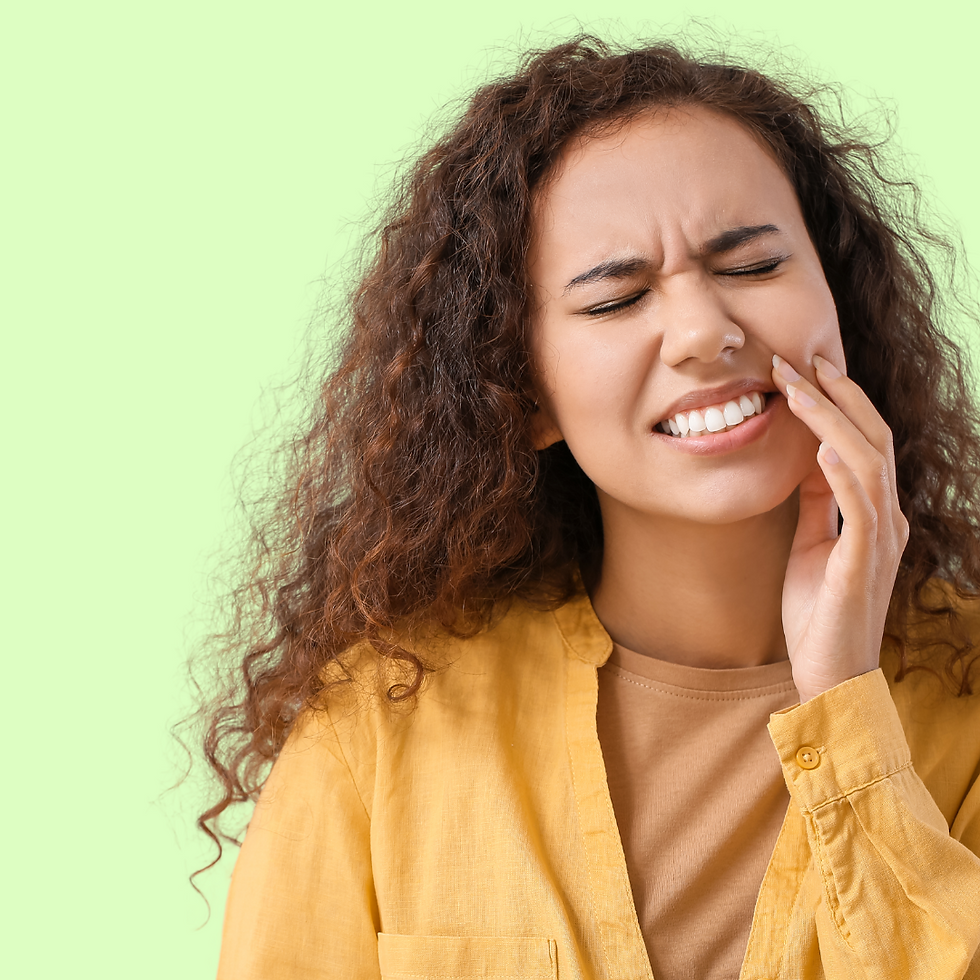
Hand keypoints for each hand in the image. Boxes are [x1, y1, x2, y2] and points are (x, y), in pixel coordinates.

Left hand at [770, 353, 908, 703]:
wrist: (829, 675)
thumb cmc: (818, 612)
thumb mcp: (811, 543)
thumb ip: (817, 503)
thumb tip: (807, 458)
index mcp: (874, 514)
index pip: (863, 443)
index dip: (839, 403)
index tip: (806, 369)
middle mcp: (887, 519)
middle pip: (872, 440)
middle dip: (837, 396)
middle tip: (802, 359)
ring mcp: (880, 541)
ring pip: (867, 463)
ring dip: (832, 421)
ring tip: (800, 388)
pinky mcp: (863, 564)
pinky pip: (861, 510)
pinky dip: (843, 474)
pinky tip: (821, 447)